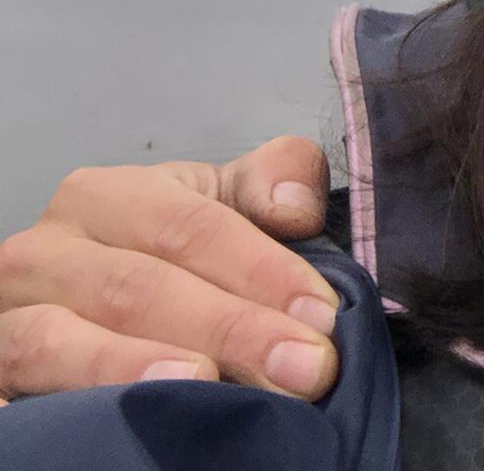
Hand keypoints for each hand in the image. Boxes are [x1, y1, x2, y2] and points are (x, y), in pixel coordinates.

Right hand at [0, 137, 339, 402]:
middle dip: (228, 327)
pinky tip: (101, 429)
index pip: (190, 227)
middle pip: (135, 287)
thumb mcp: (219, 203)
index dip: (262, 270)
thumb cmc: (171, 254)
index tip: (322, 317)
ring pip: (55, 341)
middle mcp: (43, 253)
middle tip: (302, 368)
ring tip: (200, 385)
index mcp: (106, 197)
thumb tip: (293, 207)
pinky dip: (51, 412)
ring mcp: (5, 322)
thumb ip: (270, 185)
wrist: (91, 302)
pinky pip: (9, 400)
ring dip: (130, 367)